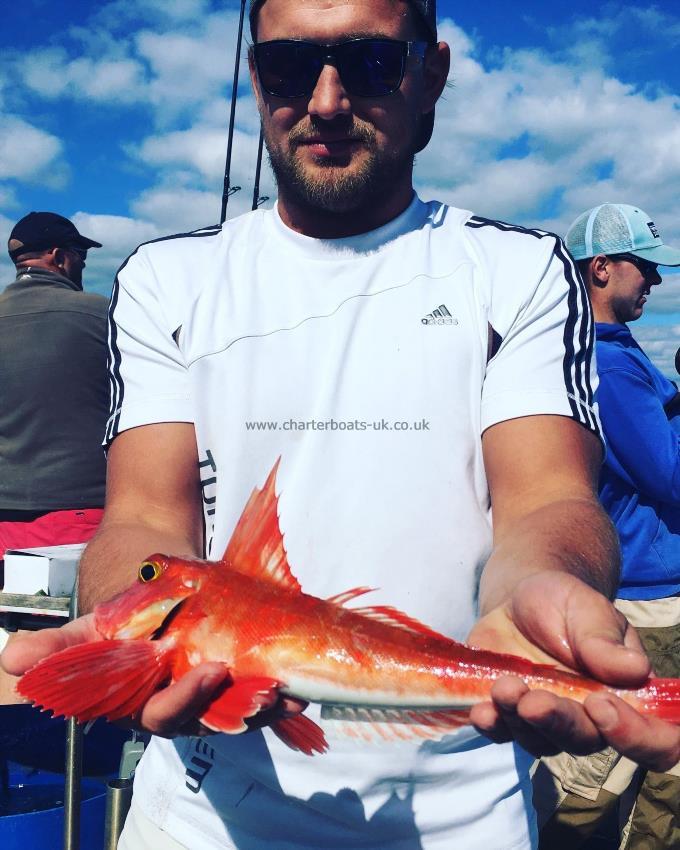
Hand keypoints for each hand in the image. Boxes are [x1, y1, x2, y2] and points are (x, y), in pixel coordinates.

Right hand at [0, 615, 304, 737]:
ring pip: (243, 714)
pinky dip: (281, 695)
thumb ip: (60, 647)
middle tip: (262, 687)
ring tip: (289, 690)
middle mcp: (183, 707)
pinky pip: (263, 699)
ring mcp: (215, 700)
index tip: (210, 671)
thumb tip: (11, 659)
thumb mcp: (95, 627)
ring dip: (268, 706)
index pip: (163, 714)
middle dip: (237, 707)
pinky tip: (299, 686)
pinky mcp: (241, 688)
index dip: (185, 700)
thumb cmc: (125, 617)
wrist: (158, 592)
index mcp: (145, 702)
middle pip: (212, 719)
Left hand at [467, 571, 679, 771]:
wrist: (520, 598)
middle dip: (559, 723)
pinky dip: (491, 725)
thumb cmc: (564, 603)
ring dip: (519, 721)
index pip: (652, 738)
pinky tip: (481, 711)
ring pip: (540, 740)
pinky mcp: (510, 715)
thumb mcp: (586, 608)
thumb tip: (635, 669)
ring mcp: (548, 721)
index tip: (602, 706)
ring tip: (505, 687)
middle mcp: (590, 718)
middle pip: (584, 741)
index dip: (636, 736)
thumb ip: (603, 639)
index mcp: (626, 695)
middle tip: (536, 701)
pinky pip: (502, 733)